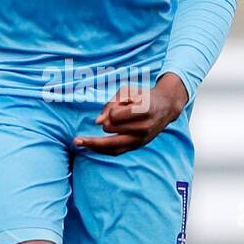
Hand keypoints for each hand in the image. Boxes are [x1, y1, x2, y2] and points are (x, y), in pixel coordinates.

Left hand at [73, 74, 188, 156]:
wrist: (165, 107)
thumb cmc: (143, 96)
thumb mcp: (128, 91)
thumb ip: (111, 103)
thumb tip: (96, 122)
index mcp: (144, 110)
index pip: (116, 116)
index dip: (111, 111)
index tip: (114, 107)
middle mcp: (144, 128)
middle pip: (112, 130)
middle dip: (105, 123)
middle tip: (102, 120)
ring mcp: (141, 140)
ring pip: (111, 146)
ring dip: (94, 142)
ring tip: (77, 141)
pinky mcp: (137, 146)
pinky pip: (115, 152)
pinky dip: (101, 149)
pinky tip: (88, 146)